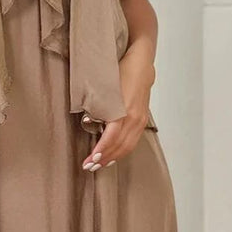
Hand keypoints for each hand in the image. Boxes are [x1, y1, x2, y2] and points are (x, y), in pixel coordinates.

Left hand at [82, 49, 152, 170]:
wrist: (141, 64)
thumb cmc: (120, 72)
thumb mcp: (106, 88)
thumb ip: (99, 106)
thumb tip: (89, 122)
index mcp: (124, 111)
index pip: (111, 138)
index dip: (100, 151)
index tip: (90, 160)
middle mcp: (134, 118)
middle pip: (119, 146)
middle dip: (104, 159)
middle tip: (89, 167)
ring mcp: (140, 120)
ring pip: (127, 146)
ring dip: (113, 158)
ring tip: (98, 166)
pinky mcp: (142, 120)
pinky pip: (133, 141)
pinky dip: (122, 151)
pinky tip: (113, 156)